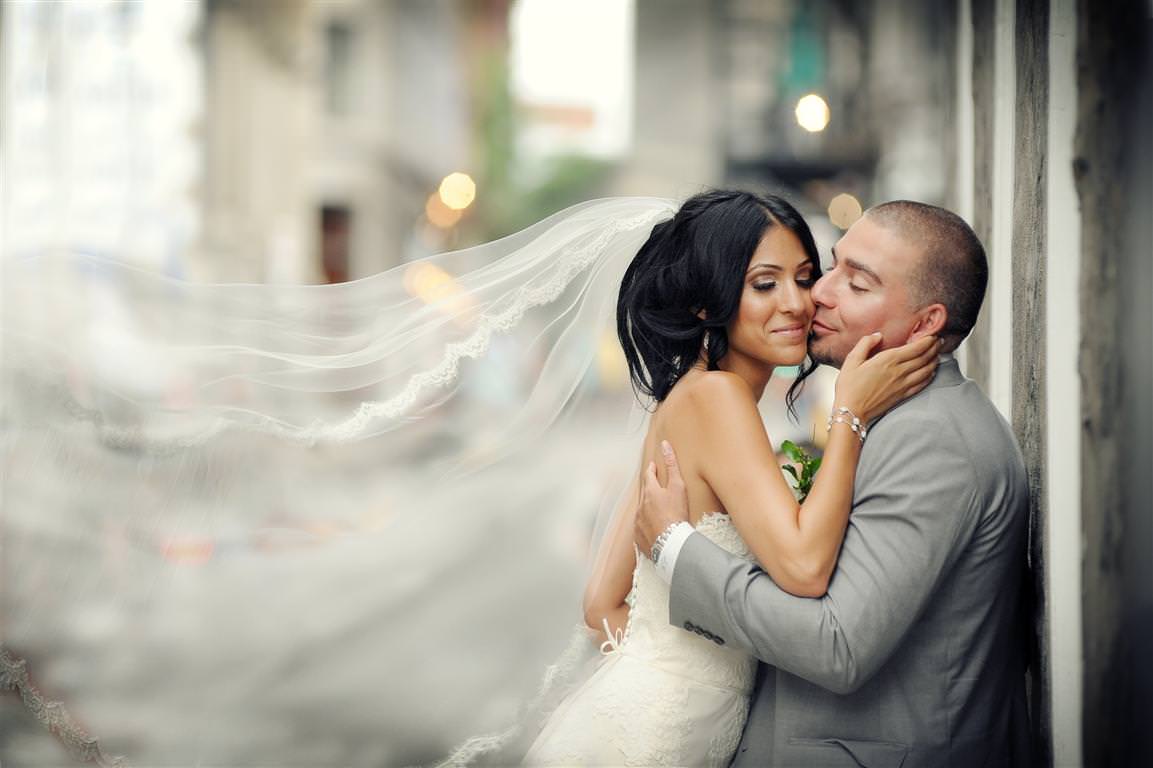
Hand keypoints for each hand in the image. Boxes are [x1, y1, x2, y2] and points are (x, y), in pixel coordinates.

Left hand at [635, 440, 689, 558]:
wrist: (671, 543)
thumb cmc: (676, 514)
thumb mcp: (678, 486)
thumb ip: (672, 465)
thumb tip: (664, 444)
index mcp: (649, 492)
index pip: (648, 476)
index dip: (651, 470)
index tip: (652, 467)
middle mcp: (640, 506)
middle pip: (643, 494)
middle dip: (648, 489)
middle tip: (653, 485)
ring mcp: (638, 522)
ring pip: (641, 511)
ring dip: (647, 508)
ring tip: (655, 509)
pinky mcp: (639, 537)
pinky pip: (641, 528)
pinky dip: (646, 526)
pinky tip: (652, 529)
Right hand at [834, 333, 940, 423]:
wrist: (852, 411)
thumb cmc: (849, 387)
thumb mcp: (852, 360)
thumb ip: (865, 344)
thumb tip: (877, 335)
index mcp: (888, 360)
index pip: (915, 348)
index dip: (927, 340)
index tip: (932, 335)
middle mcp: (899, 371)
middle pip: (924, 357)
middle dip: (934, 348)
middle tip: (938, 341)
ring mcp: (903, 384)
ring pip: (926, 370)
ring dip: (934, 360)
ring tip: (937, 354)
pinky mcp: (903, 395)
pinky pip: (922, 384)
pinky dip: (930, 376)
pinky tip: (931, 372)